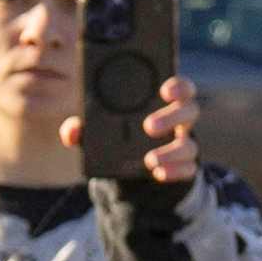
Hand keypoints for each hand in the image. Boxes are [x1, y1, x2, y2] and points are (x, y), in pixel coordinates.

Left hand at [58, 71, 198, 184]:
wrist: (131, 170)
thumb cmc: (119, 136)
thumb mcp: (100, 130)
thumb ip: (84, 128)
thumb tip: (71, 133)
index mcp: (162, 103)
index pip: (181, 88)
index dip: (178, 86)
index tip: (164, 91)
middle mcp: (179, 121)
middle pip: (189, 111)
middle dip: (171, 117)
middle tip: (148, 127)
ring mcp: (183, 144)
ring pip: (190, 144)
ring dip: (172, 151)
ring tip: (149, 160)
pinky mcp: (184, 167)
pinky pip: (188, 168)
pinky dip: (175, 171)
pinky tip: (159, 174)